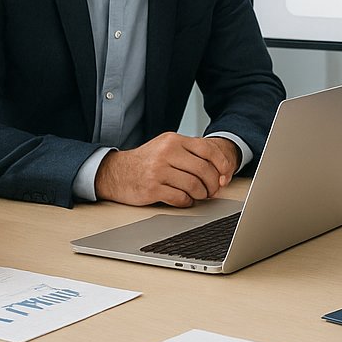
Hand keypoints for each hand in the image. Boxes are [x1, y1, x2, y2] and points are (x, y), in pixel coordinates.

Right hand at [94, 132, 240, 206]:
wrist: (116, 173)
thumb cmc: (147, 161)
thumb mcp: (167, 147)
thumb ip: (190, 153)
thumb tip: (220, 168)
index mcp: (173, 140)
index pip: (208, 149)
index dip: (222, 164)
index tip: (225, 175)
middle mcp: (166, 153)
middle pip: (203, 169)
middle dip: (213, 183)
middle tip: (213, 190)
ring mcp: (158, 171)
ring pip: (194, 185)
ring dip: (201, 194)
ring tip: (200, 195)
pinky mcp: (151, 188)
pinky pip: (180, 198)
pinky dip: (187, 201)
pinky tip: (185, 199)